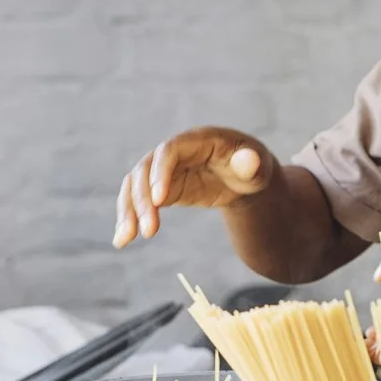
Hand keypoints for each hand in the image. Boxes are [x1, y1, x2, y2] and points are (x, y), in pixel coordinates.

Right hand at [112, 127, 275, 247]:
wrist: (243, 179)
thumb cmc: (253, 169)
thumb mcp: (258, 167)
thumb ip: (252, 165)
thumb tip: (249, 161)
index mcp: (197, 139)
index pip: (170, 150)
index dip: (161, 172)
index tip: (160, 201)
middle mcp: (173, 151)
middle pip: (146, 169)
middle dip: (143, 200)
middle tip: (149, 232)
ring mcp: (163, 169)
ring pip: (135, 185)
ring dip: (128, 211)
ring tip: (126, 239)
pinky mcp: (159, 187)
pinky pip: (138, 200)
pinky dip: (128, 218)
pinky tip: (121, 240)